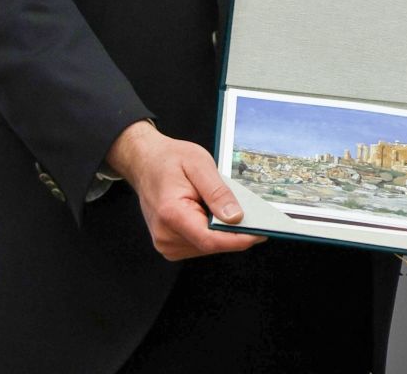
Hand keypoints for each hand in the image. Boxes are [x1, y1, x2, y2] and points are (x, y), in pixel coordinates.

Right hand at [106, 121, 265, 259]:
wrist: (145, 162)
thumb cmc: (169, 160)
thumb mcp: (199, 164)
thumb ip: (218, 192)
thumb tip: (236, 217)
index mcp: (171, 214)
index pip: (210, 239)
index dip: (239, 239)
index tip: (261, 232)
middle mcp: (166, 235)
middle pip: (212, 244)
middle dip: (235, 231)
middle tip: (254, 214)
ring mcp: (167, 243)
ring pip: (209, 246)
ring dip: (223, 230)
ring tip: (227, 207)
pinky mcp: (171, 244)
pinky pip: (201, 244)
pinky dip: (213, 230)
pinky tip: (214, 213)